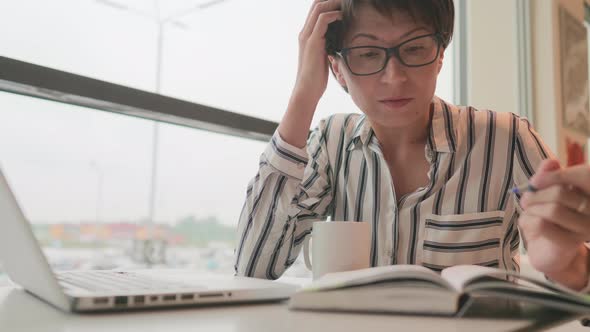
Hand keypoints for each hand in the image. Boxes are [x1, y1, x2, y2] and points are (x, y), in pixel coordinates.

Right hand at [293, 0, 341, 103]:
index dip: (329, 3)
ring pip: (319, 8)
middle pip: (316, 4)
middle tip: (347, 2)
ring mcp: (307, 36)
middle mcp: (305, 32)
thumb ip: (328, 45)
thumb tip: (339, 41)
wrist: (307, 90)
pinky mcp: (312, 42)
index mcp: (307, 35)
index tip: (343, 5)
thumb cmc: (316, 77)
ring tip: (347, 5)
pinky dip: (334, 15)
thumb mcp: (323, 56)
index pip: (316, 9)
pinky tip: (343, 17)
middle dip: (332, 0)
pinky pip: (323, 20)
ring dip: (335, 4)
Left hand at [519, 159, 589, 289]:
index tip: (534, 181)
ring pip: (552, 210)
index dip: (553, 176)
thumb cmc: (551, 217)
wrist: (549, 250)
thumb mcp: (548, 193)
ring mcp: (586, 227)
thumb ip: (550, 176)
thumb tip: (551, 162)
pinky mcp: (571, 242)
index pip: (582, 176)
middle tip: (525, 199)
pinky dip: (529, 221)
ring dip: (532, 208)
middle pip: (560, 193)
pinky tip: (528, 223)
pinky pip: (543, 225)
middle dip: (536, 194)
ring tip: (526, 210)